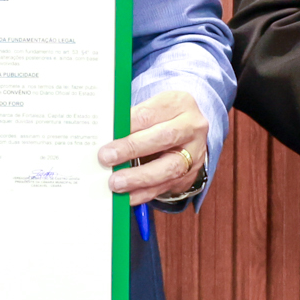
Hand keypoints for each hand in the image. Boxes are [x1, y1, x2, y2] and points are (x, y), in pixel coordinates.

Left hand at [100, 90, 208, 206]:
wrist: (187, 134)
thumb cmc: (161, 119)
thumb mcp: (151, 110)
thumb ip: (132, 120)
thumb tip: (105, 136)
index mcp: (180, 103)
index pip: (150, 113)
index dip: (128, 125)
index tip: (108, 135)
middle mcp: (192, 127)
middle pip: (164, 137)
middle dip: (132, 149)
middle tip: (107, 157)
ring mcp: (194, 152)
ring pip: (169, 167)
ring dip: (139, 177)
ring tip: (116, 182)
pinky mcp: (188, 175)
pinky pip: (166, 186)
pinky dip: (144, 193)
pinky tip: (127, 196)